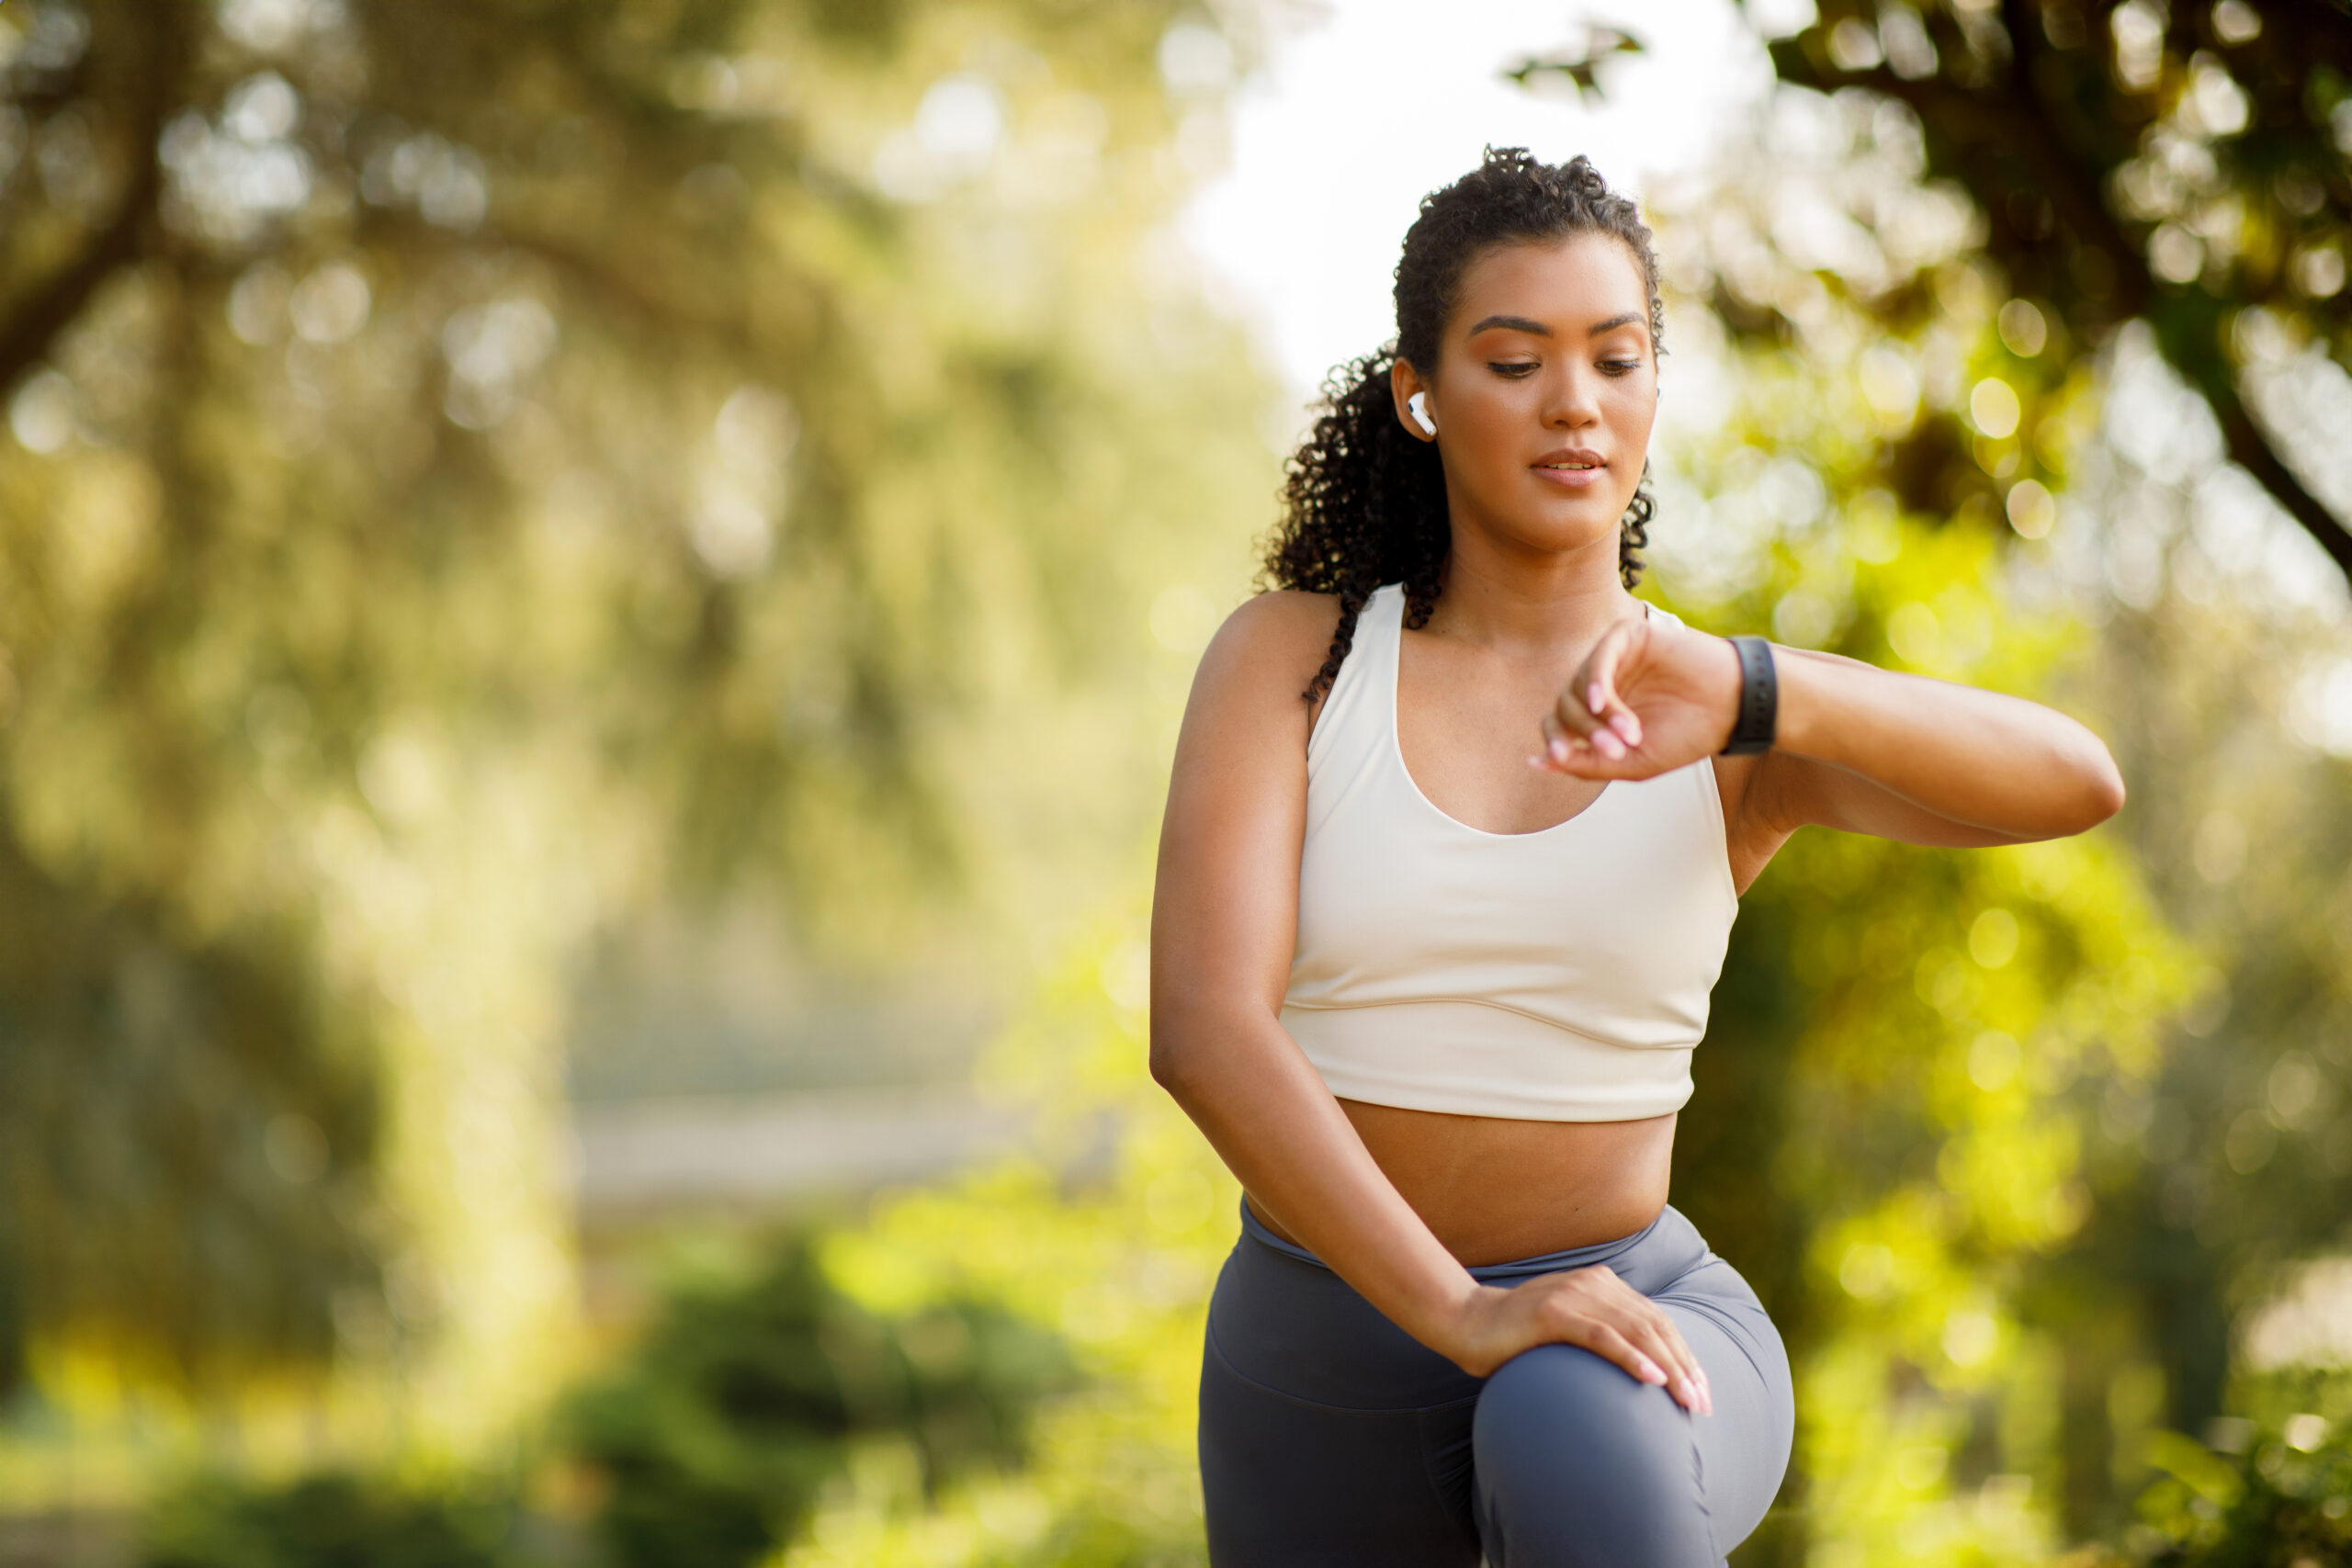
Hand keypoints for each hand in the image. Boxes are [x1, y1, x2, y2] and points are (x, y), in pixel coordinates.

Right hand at [1439, 1264, 1713, 1413]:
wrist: (1466, 1323)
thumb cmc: (1519, 1337)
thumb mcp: (1570, 1330)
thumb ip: (1603, 1336)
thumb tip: (1644, 1372)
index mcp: (1602, 1284)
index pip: (1657, 1320)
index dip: (1685, 1355)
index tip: (1702, 1392)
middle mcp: (1593, 1283)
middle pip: (1654, 1325)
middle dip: (1684, 1366)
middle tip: (1702, 1404)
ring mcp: (1573, 1295)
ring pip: (1636, 1330)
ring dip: (1668, 1367)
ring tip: (1686, 1397)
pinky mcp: (1552, 1313)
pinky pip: (1601, 1336)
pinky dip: (1631, 1357)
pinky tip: (1652, 1378)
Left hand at [1531, 615, 1744, 779]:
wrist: (1733, 708)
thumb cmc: (1686, 735)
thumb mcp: (1633, 762)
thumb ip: (1586, 764)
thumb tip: (1536, 762)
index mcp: (1596, 715)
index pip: (1556, 726)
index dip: (1555, 743)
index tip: (1561, 758)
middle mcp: (1599, 685)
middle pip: (1564, 708)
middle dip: (1586, 734)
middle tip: (1618, 749)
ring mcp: (1611, 660)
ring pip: (1578, 687)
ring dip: (1600, 716)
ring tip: (1632, 734)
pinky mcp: (1628, 637)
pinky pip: (1598, 658)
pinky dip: (1595, 682)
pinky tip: (1602, 702)